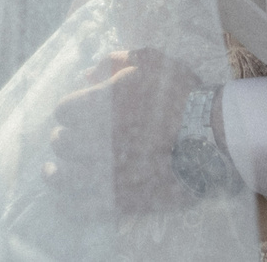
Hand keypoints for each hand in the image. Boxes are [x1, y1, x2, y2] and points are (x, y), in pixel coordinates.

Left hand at [43, 47, 203, 216]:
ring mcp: (106, 172)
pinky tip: (66, 196)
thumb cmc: (182, 95)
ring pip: (62, 176)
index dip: (72, 110)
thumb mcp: (150, 61)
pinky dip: (68, 201)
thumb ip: (114, 61)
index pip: (64, 110)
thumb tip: (88, 74)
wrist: (212, 137)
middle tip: (78, 139)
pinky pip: (80, 206)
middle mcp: (96, 139)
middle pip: (61, 142)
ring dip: (57, 171)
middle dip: (67, 138)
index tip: (81, 113)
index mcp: (99, 105)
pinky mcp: (119, 199)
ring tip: (54, 171)